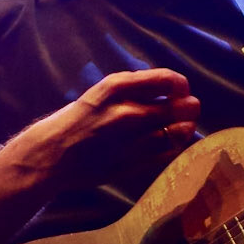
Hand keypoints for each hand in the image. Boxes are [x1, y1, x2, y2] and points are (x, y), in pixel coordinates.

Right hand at [33, 69, 200, 186]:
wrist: (53, 154)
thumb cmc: (79, 119)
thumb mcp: (103, 91)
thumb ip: (135, 88)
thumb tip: (171, 87)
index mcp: (117, 87)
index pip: (167, 80)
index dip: (180, 85)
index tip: (180, 89)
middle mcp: (127, 112)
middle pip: (177, 107)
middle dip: (189, 106)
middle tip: (190, 107)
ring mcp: (131, 140)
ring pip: (177, 132)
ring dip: (186, 127)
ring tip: (185, 124)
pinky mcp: (132, 163)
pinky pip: (167, 154)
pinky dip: (176, 146)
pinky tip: (174, 142)